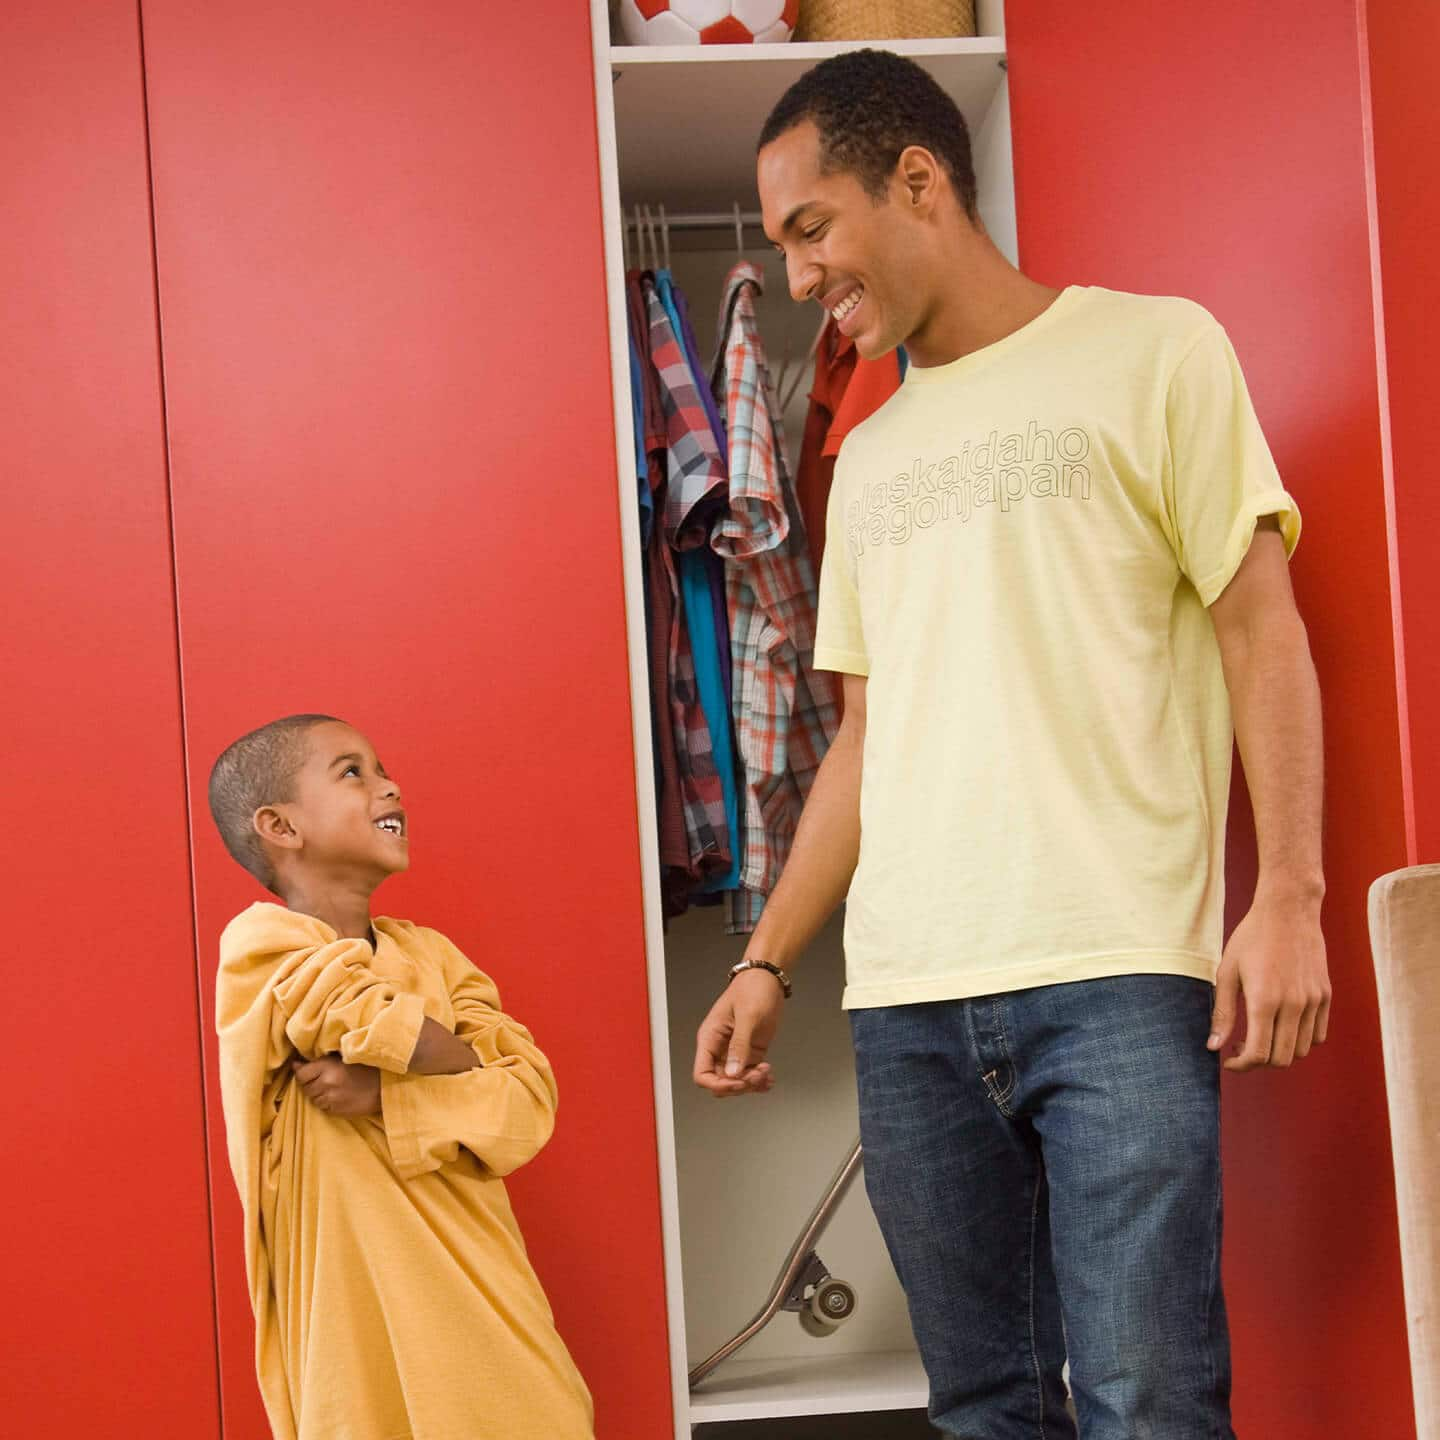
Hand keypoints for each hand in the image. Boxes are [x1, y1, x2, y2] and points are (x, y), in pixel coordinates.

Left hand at [292, 1054, 381, 1114]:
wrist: (386, 1086)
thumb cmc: (368, 1067)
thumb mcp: (345, 1057)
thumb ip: (322, 1060)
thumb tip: (296, 1065)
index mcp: (327, 1067)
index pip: (301, 1074)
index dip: (302, 1072)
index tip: (304, 1069)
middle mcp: (326, 1084)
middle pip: (306, 1088)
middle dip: (311, 1083)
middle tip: (322, 1077)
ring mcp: (331, 1099)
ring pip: (313, 1099)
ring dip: (318, 1093)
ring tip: (333, 1087)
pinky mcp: (337, 1111)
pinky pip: (323, 1107)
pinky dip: (327, 1102)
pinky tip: (339, 1095)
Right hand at [693, 968, 781, 1096]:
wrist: (767, 978)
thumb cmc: (752, 988)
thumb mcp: (747, 1016)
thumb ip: (740, 1045)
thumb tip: (733, 1072)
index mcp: (710, 1037)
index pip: (702, 1074)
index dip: (718, 1084)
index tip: (738, 1081)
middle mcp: (719, 1047)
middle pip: (720, 1082)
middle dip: (739, 1084)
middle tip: (757, 1074)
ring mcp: (734, 1051)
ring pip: (736, 1081)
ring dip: (751, 1084)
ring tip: (766, 1073)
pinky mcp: (749, 1051)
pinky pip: (749, 1074)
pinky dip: (759, 1081)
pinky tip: (768, 1077)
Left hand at [1208, 892, 1331, 1070]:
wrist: (1288, 911)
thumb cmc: (1251, 938)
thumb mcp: (1227, 972)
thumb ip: (1223, 1013)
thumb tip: (1214, 1046)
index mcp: (1265, 1001)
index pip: (1259, 1054)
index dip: (1241, 1065)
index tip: (1228, 1060)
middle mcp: (1293, 1005)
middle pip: (1282, 1059)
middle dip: (1258, 1062)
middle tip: (1241, 1048)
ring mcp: (1313, 1001)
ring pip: (1302, 1050)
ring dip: (1280, 1053)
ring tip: (1261, 1035)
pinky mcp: (1325, 995)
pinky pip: (1318, 1034)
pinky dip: (1301, 1040)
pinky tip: (1282, 1025)